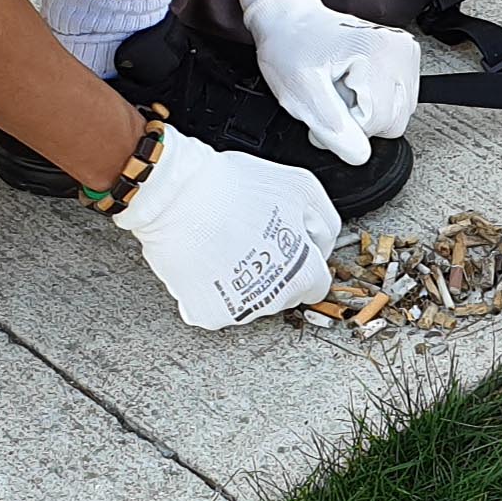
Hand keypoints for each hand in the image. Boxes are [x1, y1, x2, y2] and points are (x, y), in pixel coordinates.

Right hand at [115, 125, 339, 328]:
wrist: (177, 196)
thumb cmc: (233, 187)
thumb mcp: (302, 188)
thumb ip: (324, 222)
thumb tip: (321, 243)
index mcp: (302, 274)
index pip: (316, 284)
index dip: (302, 259)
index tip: (287, 248)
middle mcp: (273, 300)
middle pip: (284, 293)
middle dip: (274, 269)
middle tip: (252, 238)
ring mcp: (239, 310)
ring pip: (251, 301)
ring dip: (243, 279)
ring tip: (226, 243)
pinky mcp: (207, 312)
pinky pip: (217, 305)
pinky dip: (213, 288)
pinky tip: (208, 259)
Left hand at [237, 0, 420, 164]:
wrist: (290, 20)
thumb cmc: (291, 47)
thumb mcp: (301, 92)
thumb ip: (332, 127)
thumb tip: (359, 155)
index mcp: (381, 53)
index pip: (377, 123)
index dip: (344, 125)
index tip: (323, 105)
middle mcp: (401, 49)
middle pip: (394, 122)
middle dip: (358, 119)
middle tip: (332, 93)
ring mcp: (405, 52)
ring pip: (398, 115)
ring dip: (366, 110)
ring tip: (341, 84)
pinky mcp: (404, 57)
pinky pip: (398, 102)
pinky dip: (374, 100)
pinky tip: (352, 81)